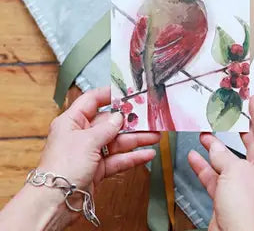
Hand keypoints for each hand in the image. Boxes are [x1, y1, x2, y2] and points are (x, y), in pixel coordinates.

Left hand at [0, 86, 159, 230]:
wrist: (55, 203)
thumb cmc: (63, 167)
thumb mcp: (87, 140)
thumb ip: (107, 127)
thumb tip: (119, 117)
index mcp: (72, 121)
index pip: (91, 101)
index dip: (108, 95)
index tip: (126, 92)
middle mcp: (81, 135)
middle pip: (110, 123)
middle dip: (130, 121)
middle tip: (148, 118)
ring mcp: (90, 153)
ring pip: (117, 142)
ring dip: (136, 139)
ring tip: (155, 135)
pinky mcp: (97, 169)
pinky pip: (118, 159)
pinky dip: (133, 157)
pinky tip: (147, 154)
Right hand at [188, 96, 253, 230]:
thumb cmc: (246, 210)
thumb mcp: (234, 172)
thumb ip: (222, 155)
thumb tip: (212, 145)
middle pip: (249, 146)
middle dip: (238, 130)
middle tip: (233, 114)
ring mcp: (242, 187)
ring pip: (228, 161)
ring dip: (215, 148)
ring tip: (205, 133)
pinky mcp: (227, 198)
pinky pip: (215, 177)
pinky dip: (204, 167)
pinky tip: (194, 157)